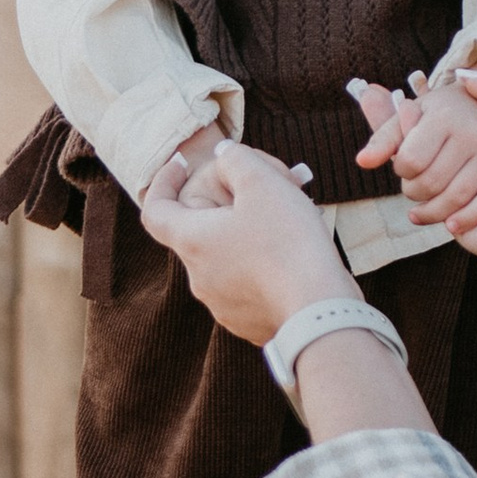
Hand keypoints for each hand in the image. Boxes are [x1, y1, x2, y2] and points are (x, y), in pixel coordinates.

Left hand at [139, 134, 357, 347]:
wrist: (321, 312)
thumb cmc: (288, 242)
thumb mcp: (262, 182)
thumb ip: (236, 159)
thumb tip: (224, 156)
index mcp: (192, 242)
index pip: (154, 210)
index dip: (163, 181)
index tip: (181, 164)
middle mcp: (199, 278)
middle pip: (203, 227)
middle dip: (231, 198)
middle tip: (272, 181)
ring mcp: (223, 304)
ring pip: (229, 253)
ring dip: (251, 229)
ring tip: (293, 214)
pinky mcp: (249, 321)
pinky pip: (248, 281)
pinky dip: (264, 260)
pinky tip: (295, 249)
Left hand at [352, 75, 476, 231]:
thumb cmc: (442, 114)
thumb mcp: (411, 117)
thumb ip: (383, 139)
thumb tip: (362, 162)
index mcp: (444, 115)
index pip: (409, 162)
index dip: (400, 170)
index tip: (406, 165)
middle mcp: (473, 131)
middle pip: (430, 183)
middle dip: (414, 192)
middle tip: (416, 187)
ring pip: (455, 199)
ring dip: (434, 212)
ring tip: (425, 207)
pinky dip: (464, 221)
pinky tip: (450, 224)